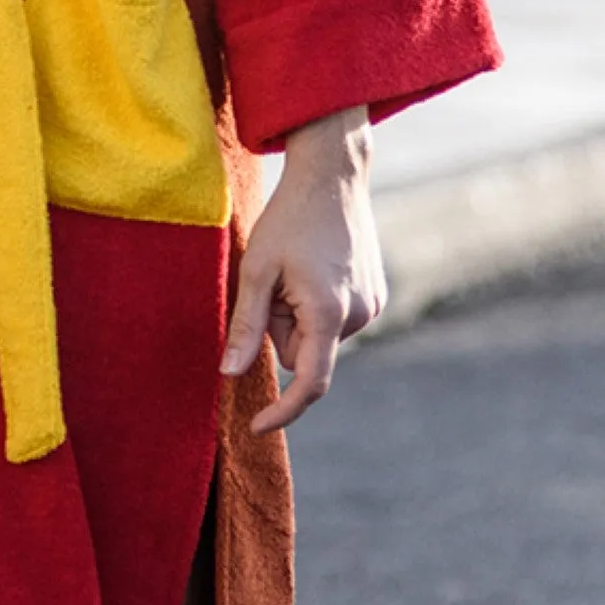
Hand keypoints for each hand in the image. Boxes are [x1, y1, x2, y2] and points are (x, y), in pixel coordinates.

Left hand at [221, 108, 384, 434]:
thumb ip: (245, 326)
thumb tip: (230, 374)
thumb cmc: (288, 219)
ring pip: (316, 337)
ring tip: (296, 270)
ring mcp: (371, 306)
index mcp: (329, 313)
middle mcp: (359, 315)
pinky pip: (332, 321)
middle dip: (280, 330)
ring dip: (298, 315)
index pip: (309, 382)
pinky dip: (315, 306)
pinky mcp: (374, 296)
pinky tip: (315, 267)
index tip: (256, 427)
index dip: (283, 410)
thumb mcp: (255, 270)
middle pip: (301, 354)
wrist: (332, 176)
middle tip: (274, 283)